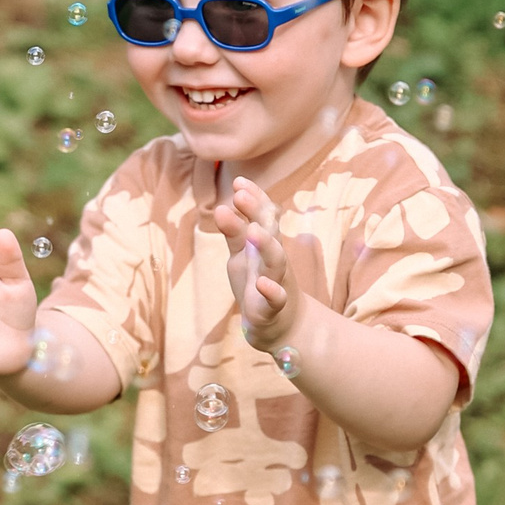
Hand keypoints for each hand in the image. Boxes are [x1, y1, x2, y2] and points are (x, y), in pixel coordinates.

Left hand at [213, 176, 301, 352]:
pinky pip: (276, 298)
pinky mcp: (274, 307)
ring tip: (253, 231)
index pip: (262, 214)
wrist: (280, 323)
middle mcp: (272, 257)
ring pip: (275, 261)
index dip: (254, 198)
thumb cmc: (258, 281)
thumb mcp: (242, 254)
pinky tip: (262, 283)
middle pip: (269, 230)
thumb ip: (234, 230)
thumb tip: (224, 203)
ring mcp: (276, 280)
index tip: (239, 181)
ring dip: (266, 245)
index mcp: (264, 242)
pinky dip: (271, 290)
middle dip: (257, 212)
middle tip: (240, 195)